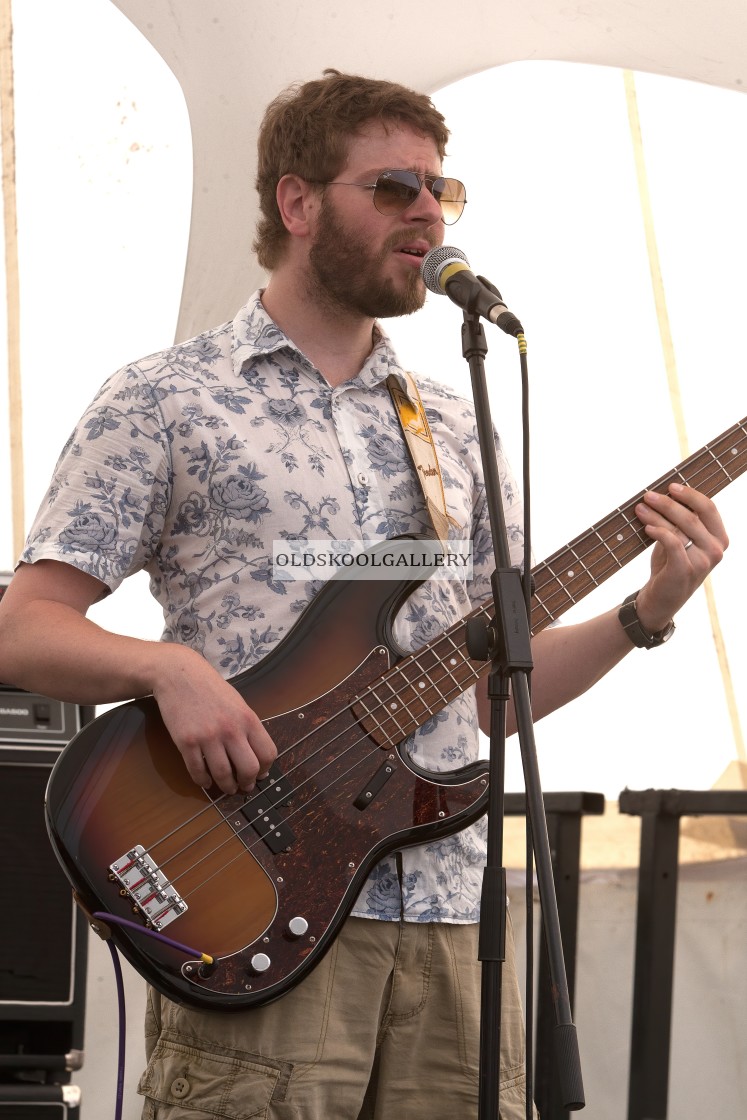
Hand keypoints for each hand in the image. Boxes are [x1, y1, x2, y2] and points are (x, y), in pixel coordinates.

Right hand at [151, 645, 276, 794]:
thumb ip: (247, 727)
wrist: (179, 674)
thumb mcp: (238, 703)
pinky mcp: (186, 742)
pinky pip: (197, 771)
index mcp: (248, 719)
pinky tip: (205, 781)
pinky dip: (202, 781)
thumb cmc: (210, 688)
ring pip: (223, 775)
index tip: (260, 774)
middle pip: (249, 769)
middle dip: (248, 783)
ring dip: (226, 787)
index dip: (266, 769)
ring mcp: (208, 736)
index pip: (267, 753)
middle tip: (244, 786)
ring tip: (227, 788)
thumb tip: (256, 754)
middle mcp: (231, 729)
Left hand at [634, 482, 728, 631]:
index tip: (671, 486)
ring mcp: (703, 561)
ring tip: (640, 508)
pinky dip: (658, 531)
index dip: (690, 494)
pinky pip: (673, 543)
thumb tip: (665, 493)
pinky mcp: (685, 570)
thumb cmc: (670, 565)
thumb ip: (679, 521)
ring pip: (680, 528)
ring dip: (657, 514)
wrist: (661, 598)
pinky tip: (647, 527)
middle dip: (668, 502)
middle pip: (692, 516)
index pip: (709, 508)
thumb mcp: (679, 540)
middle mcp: (716, 549)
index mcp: (719, 538)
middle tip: (648, 495)